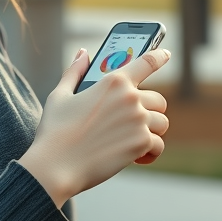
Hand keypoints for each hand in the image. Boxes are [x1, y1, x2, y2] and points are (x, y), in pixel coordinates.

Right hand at [18, 47, 169, 207]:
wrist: (56, 166)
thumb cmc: (55, 131)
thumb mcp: (60, 95)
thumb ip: (74, 72)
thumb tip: (82, 53)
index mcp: (114, 81)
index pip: (146, 61)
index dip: (159, 55)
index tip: (166, 54)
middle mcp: (130, 97)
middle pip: (158, 100)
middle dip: (150, 111)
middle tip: (134, 122)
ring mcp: (138, 120)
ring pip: (162, 123)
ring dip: (151, 132)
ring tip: (132, 140)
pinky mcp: (141, 143)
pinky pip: (158, 145)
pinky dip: (149, 152)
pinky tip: (135, 157)